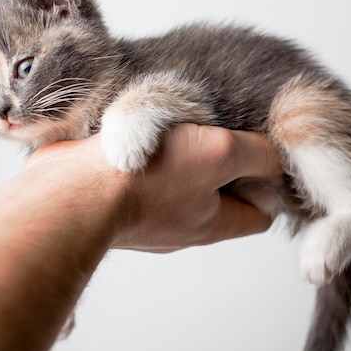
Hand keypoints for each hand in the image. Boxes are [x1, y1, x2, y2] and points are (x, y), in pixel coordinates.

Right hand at [25, 124, 282, 252]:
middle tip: (219, 128)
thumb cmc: (147, 177)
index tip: (262, 155)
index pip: (259, 215)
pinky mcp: (114, 200)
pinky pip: (142, 178)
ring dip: (181, 157)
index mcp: (213, 223)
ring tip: (179, 124)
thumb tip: (280, 155)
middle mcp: (182, 226)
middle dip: (223, 167)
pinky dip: (148, 157)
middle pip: (219, 199)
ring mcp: (146, 217)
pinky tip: (142, 132)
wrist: (70, 194)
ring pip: (178, 186)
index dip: (269, 187)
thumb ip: (256, 153)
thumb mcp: (220, 153)